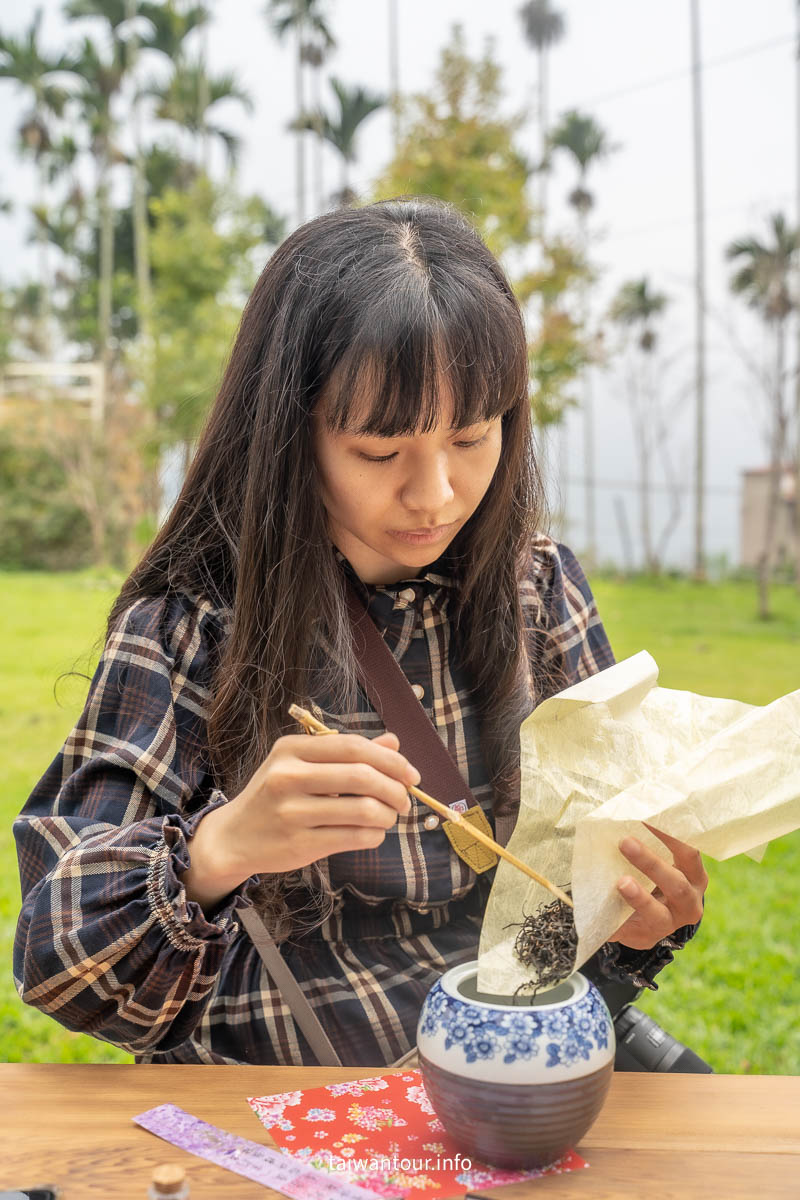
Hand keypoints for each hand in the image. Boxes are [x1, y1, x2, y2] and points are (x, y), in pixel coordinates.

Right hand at [219, 729, 419, 879]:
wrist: (234, 836)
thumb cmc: (275, 795)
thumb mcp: (302, 764)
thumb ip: (347, 753)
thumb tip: (394, 742)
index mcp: (291, 749)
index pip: (354, 747)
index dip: (391, 760)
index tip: (412, 774)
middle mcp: (288, 777)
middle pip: (362, 777)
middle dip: (395, 789)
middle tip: (405, 799)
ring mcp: (292, 812)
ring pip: (363, 810)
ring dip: (388, 815)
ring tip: (389, 816)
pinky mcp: (300, 844)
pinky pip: (354, 838)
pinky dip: (374, 835)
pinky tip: (373, 833)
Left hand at [608, 823, 707, 950]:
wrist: (653, 920)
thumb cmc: (658, 879)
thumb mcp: (664, 863)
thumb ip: (651, 845)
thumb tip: (623, 813)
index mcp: (694, 877)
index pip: (688, 854)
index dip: (671, 836)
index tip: (646, 817)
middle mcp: (689, 903)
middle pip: (676, 885)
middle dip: (650, 863)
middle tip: (625, 842)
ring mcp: (668, 924)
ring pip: (657, 914)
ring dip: (638, 898)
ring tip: (621, 883)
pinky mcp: (644, 938)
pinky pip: (627, 931)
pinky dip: (613, 923)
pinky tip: (596, 913)